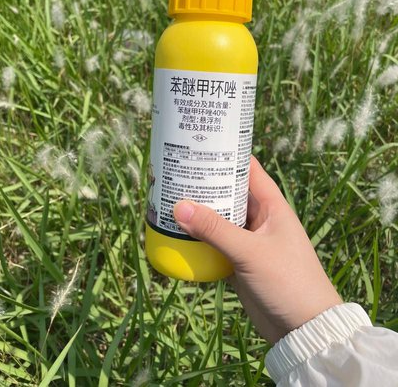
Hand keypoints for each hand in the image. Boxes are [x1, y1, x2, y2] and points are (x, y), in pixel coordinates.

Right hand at [173, 155, 342, 343]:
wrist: (303, 330)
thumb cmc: (287, 280)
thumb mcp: (251, 252)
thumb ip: (216, 230)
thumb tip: (179, 206)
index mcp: (271, 206)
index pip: (249, 170)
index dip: (228, 155)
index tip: (201, 144)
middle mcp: (259, 219)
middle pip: (229, 194)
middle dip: (205, 185)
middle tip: (175, 174)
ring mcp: (249, 242)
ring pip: (220, 220)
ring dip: (199, 214)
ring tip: (169, 201)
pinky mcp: (239, 263)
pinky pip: (215, 245)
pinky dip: (199, 241)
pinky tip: (178, 236)